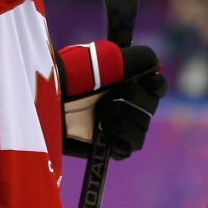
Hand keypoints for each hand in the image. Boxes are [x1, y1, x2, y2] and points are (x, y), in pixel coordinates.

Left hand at [58, 41, 168, 159]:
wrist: (48, 104)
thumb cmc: (74, 77)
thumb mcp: (108, 59)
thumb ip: (140, 58)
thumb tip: (158, 69)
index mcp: (125, 79)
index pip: (158, 86)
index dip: (154, 87)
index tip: (142, 84)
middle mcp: (123, 100)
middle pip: (151, 109)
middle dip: (130, 104)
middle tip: (106, 100)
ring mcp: (116, 123)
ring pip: (142, 130)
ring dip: (122, 123)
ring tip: (100, 119)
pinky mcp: (106, 144)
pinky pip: (130, 149)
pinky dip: (121, 143)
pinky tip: (106, 135)